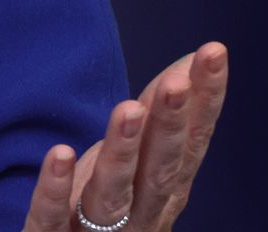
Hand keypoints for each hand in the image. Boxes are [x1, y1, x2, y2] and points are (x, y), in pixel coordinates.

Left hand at [20, 41, 227, 231]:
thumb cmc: (104, 209)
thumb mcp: (134, 159)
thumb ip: (157, 116)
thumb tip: (189, 61)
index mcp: (162, 190)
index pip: (190, 143)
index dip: (205, 100)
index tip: (214, 52)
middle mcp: (140, 213)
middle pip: (158, 168)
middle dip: (170, 125)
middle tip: (177, 82)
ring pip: (112, 194)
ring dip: (121, 152)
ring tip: (127, 109)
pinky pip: (52, 218)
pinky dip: (57, 189)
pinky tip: (60, 154)